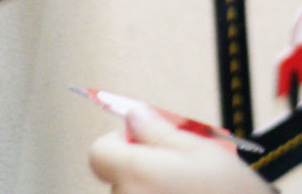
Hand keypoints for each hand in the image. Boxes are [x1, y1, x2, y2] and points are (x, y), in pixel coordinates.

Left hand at [89, 108, 272, 193]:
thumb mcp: (203, 151)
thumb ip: (159, 130)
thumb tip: (133, 115)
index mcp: (136, 175)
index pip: (99, 153)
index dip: (121, 143)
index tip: (145, 145)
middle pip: (117, 180)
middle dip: (141, 172)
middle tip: (180, 175)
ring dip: (152, 193)